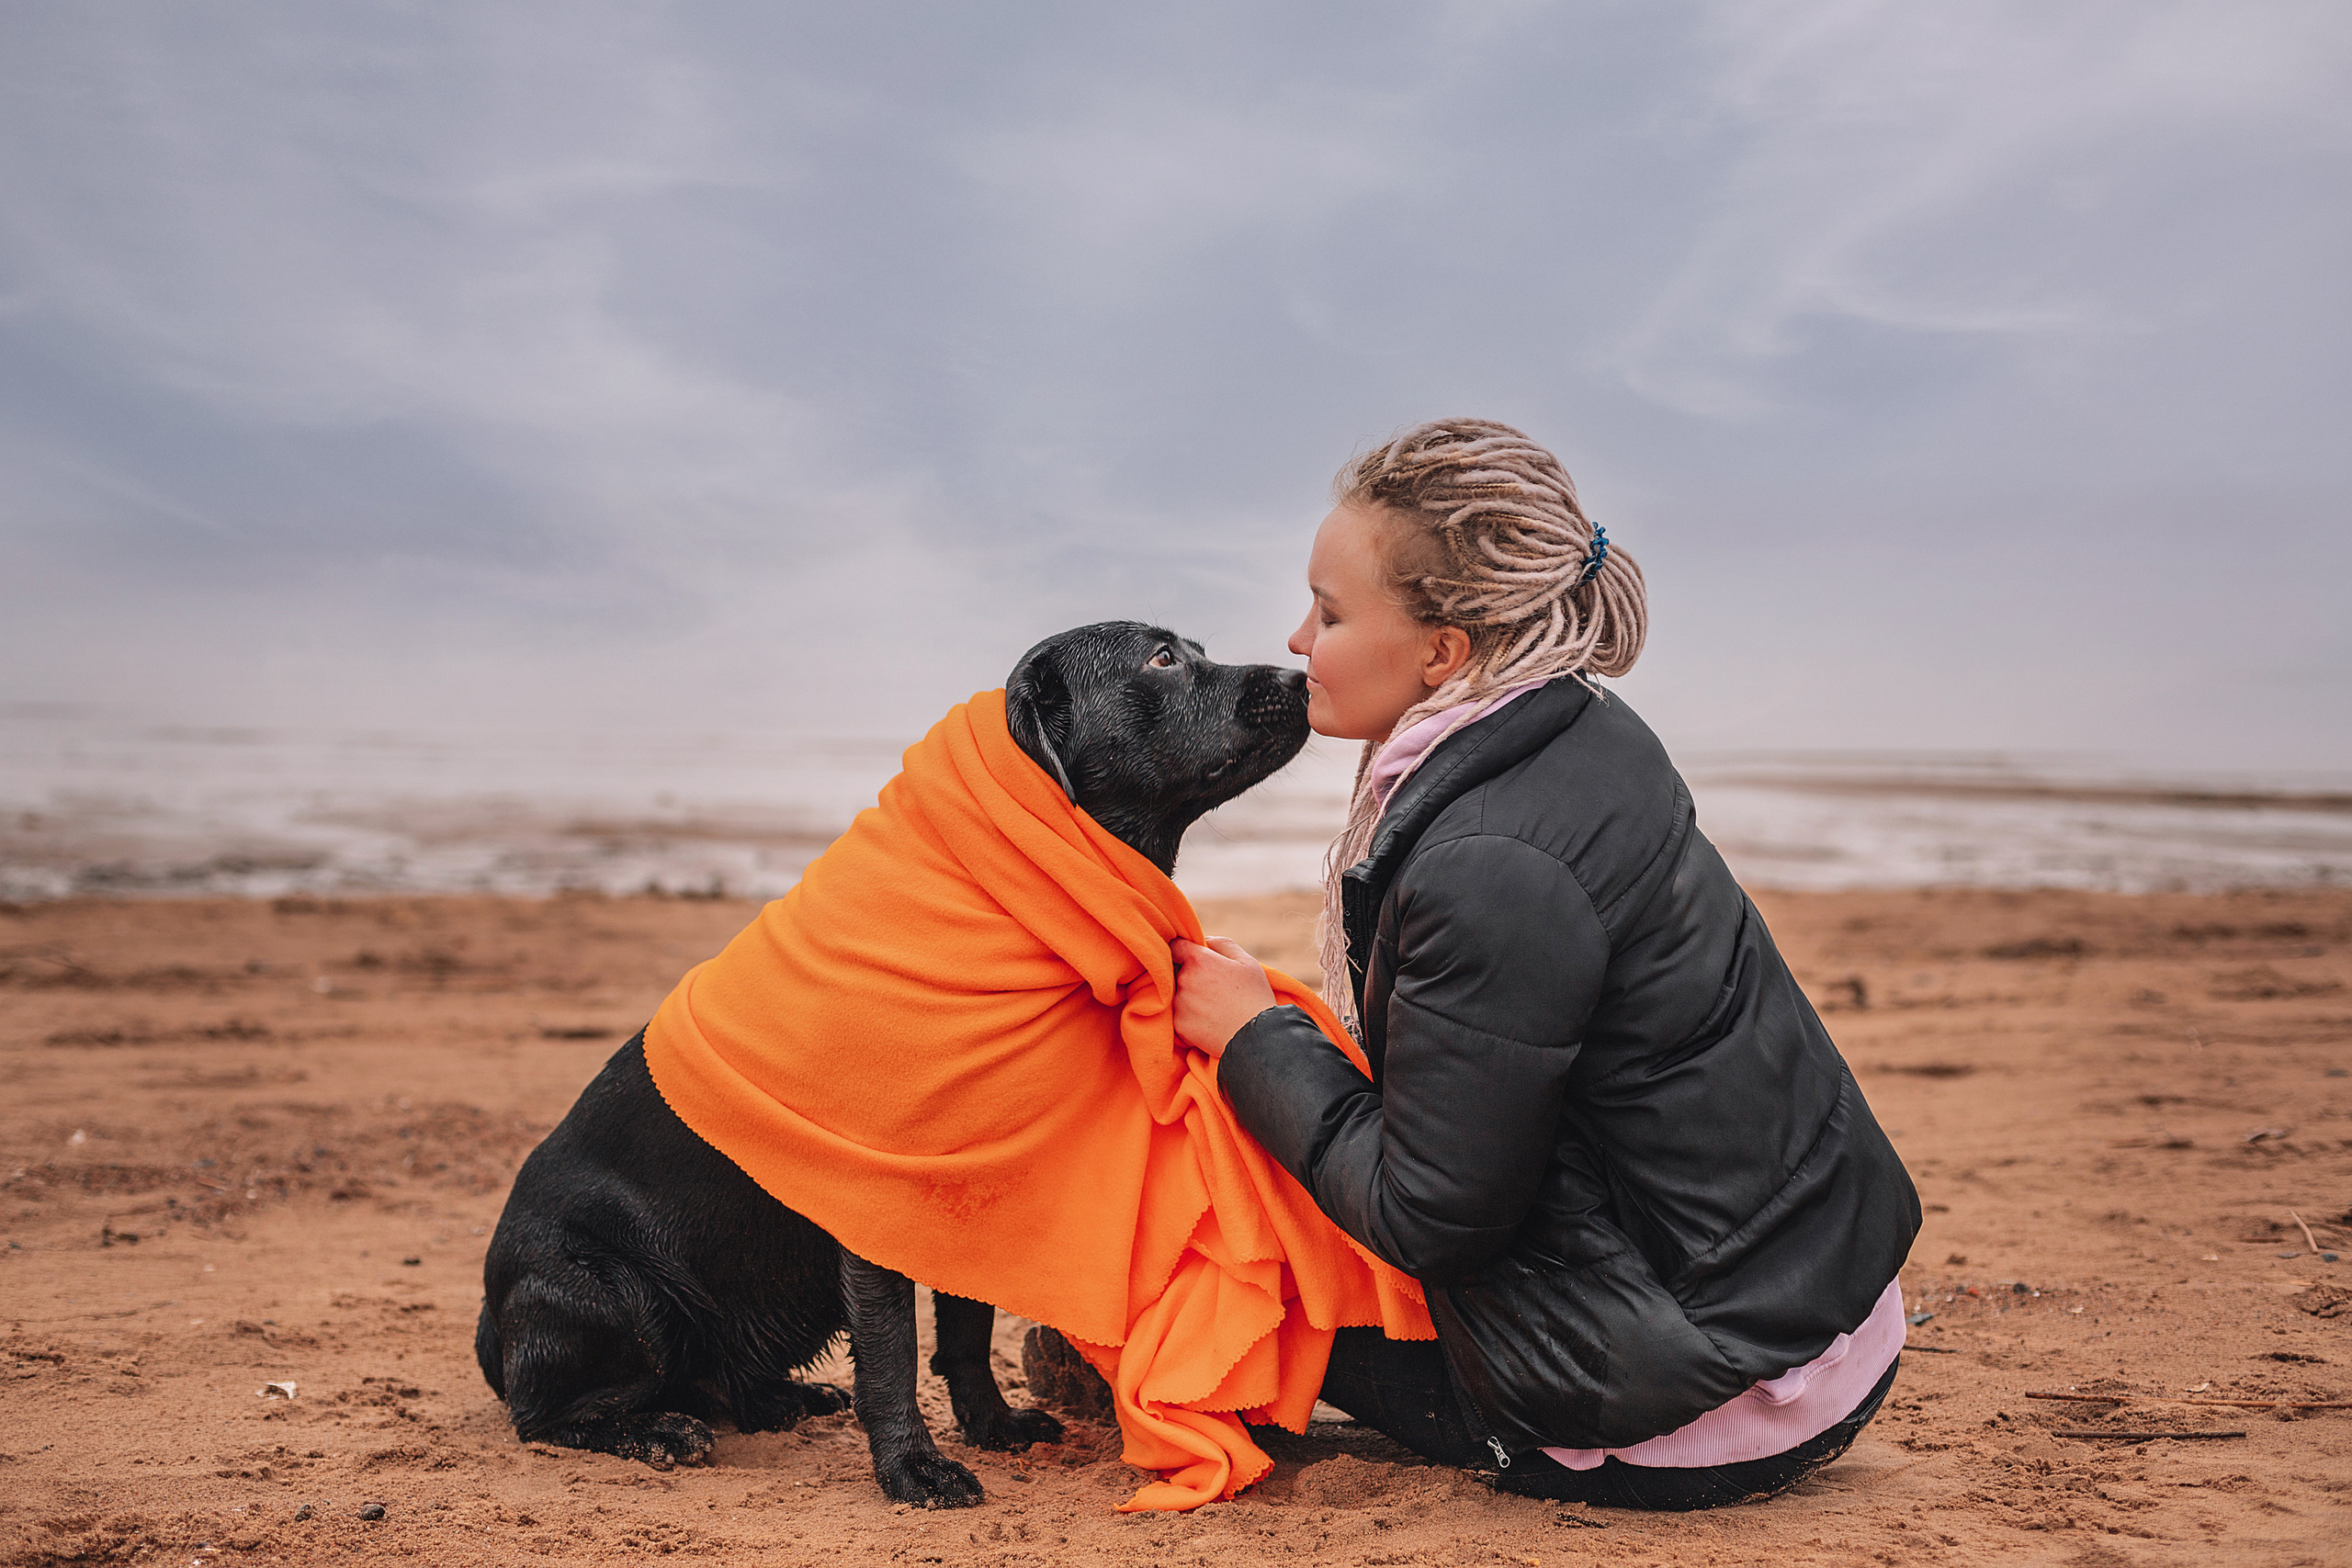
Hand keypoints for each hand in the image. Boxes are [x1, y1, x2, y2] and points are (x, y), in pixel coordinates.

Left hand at [1170, 936, 1278, 1056]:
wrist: (1256, 1038)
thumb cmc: (1254, 997)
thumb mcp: (1247, 962)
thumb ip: (1222, 944)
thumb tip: (1204, 940)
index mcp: (1200, 960)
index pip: (1175, 946)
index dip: (1181, 951)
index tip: (1190, 958)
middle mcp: (1185, 980)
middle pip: (1176, 972)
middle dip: (1190, 977)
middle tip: (1212, 989)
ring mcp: (1179, 1004)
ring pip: (1177, 995)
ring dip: (1189, 998)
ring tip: (1213, 1007)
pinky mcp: (1178, 1025)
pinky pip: (1179, 1016)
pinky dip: (1190, 1018)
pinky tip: (1209, 1021)